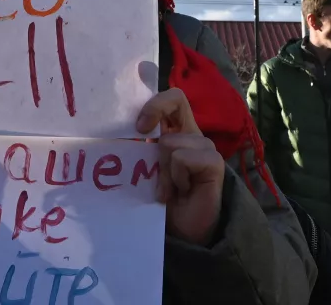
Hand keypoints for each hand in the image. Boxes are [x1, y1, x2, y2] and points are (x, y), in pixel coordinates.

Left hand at [136, 88, 224, 243]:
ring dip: (162, 169)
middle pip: (176, 99)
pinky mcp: (214, 163)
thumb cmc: (163, 201)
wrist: (184, 232)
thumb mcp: (146, 169)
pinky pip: (183, 158)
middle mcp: (191, 134)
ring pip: (170, 141)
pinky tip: (182, 191)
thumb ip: (139, 149)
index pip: (171, 99)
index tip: (137, 126)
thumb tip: (116, 130)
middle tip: (140, 132)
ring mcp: (204, 147)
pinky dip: (176, 177)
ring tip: (168, 188)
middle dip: (154, 109)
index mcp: (176, 132)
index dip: (153, 102)